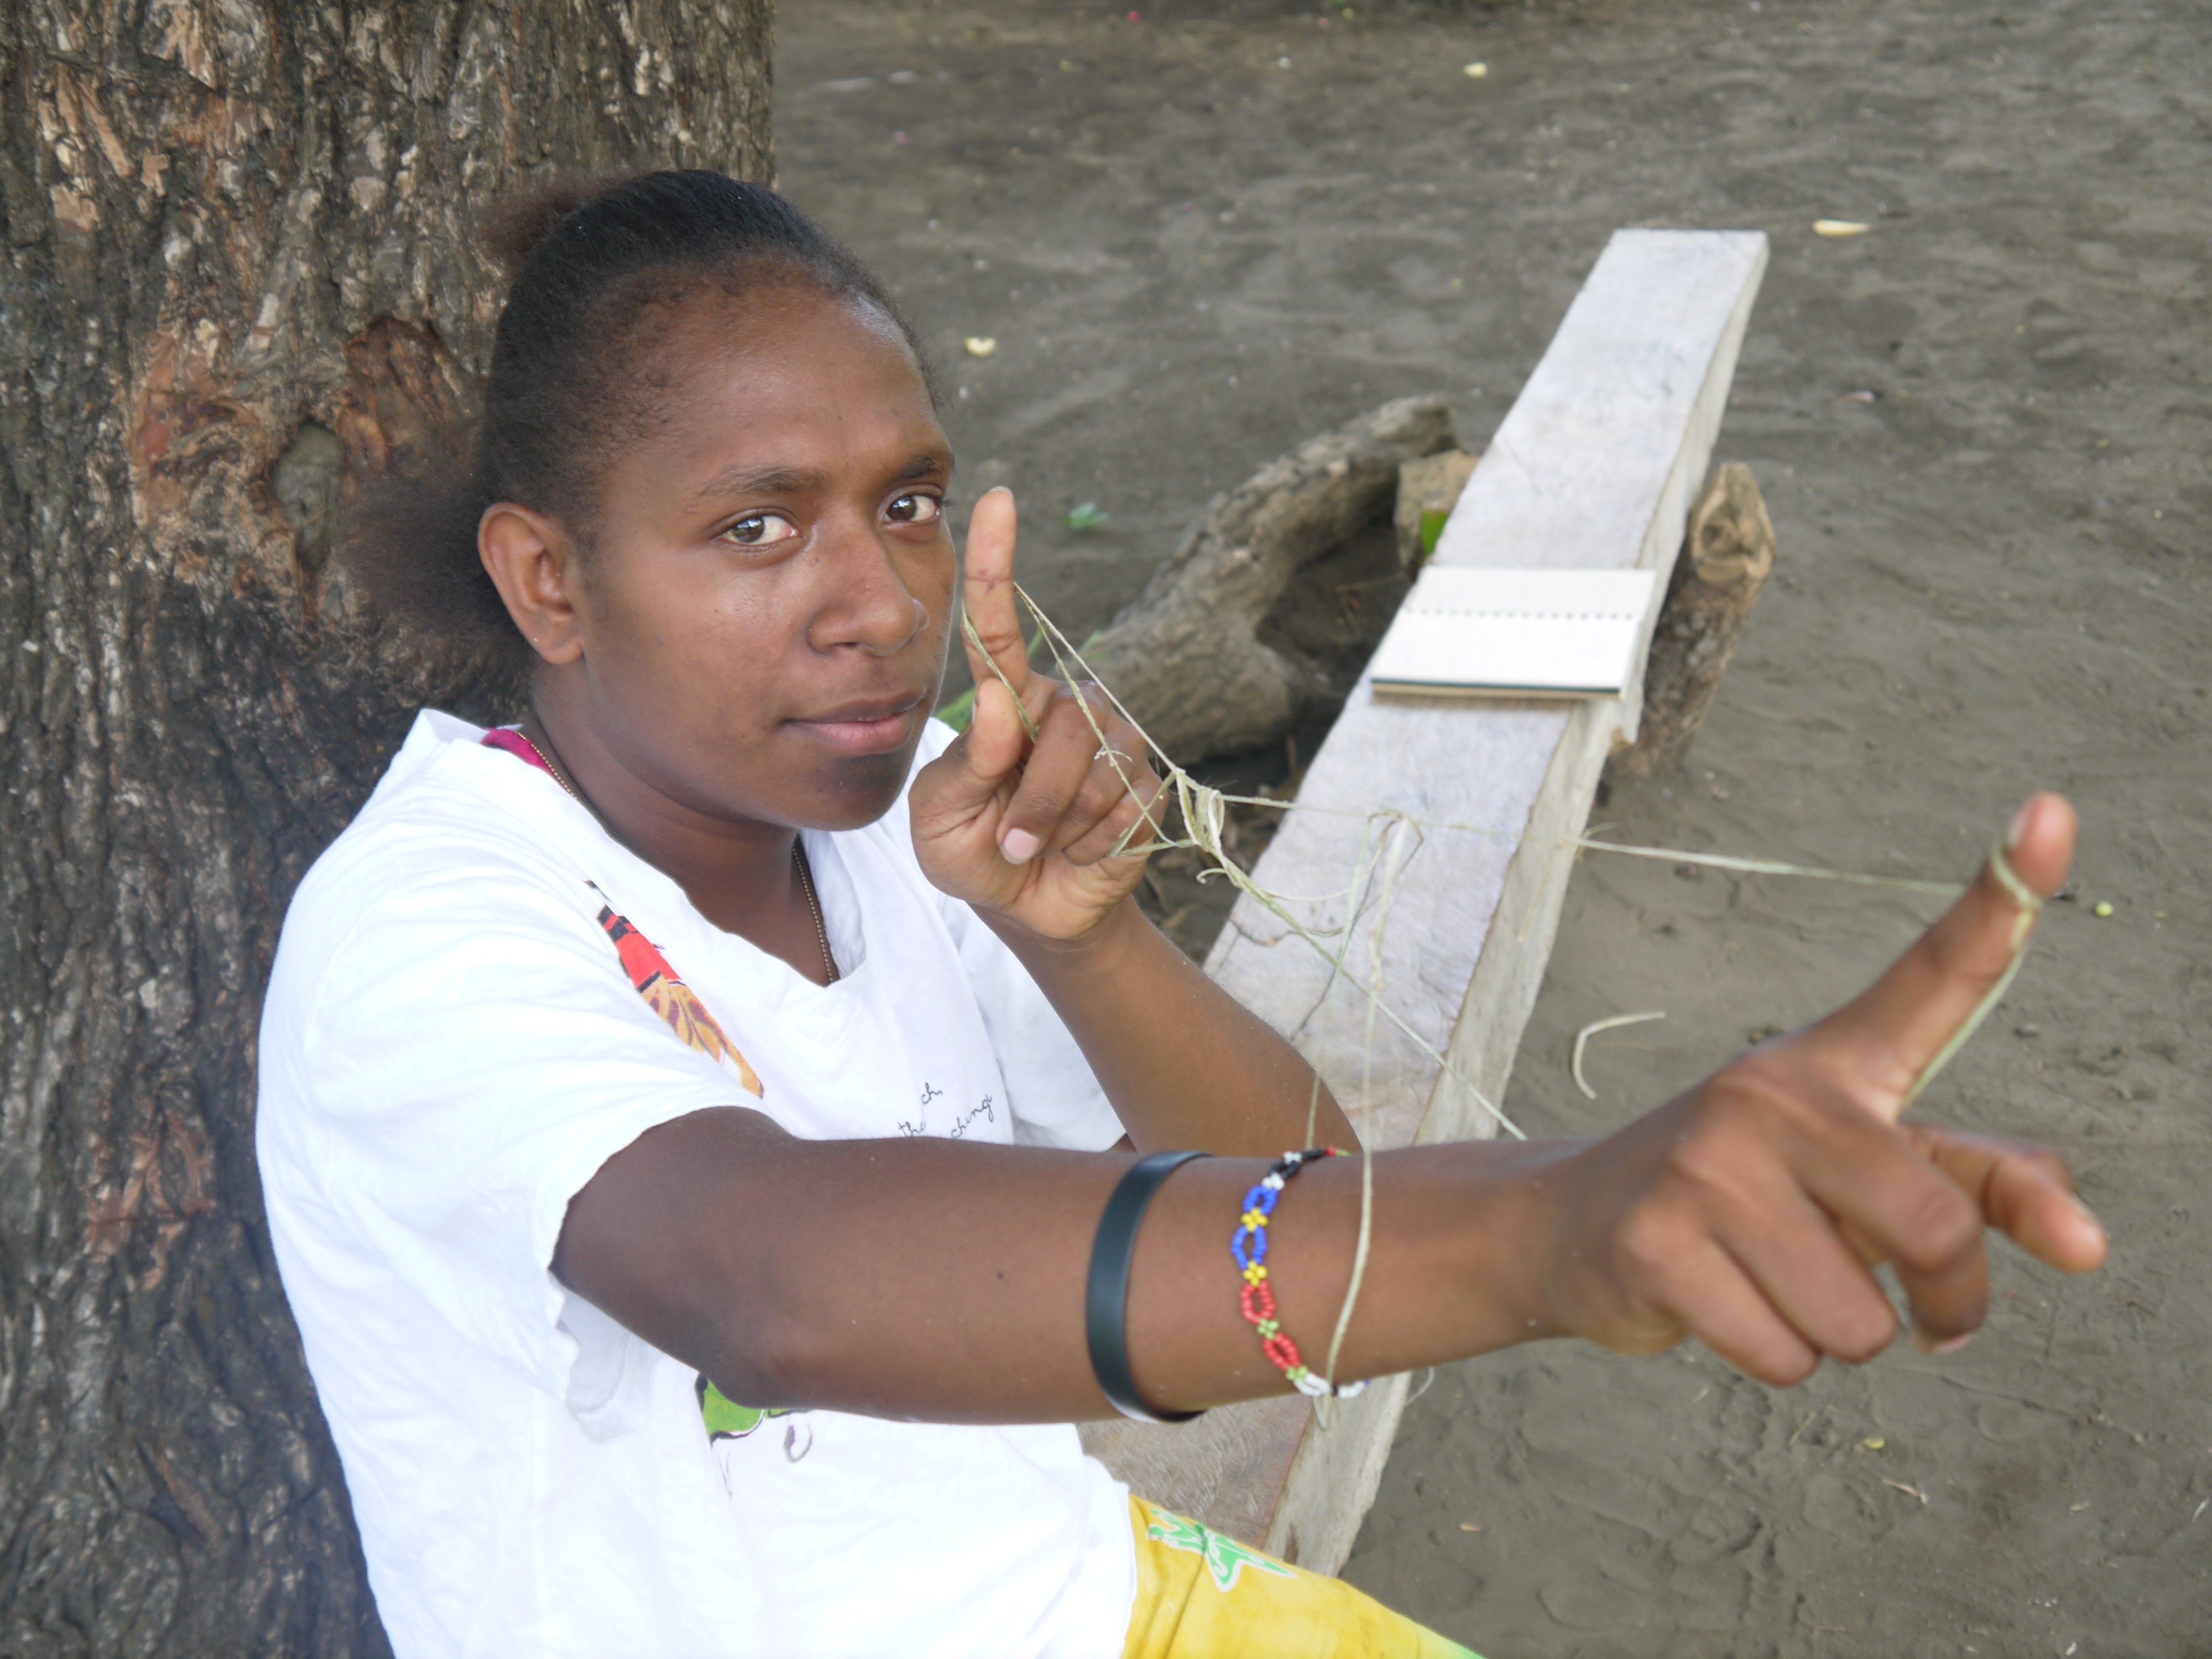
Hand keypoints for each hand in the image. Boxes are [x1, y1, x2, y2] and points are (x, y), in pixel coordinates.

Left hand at [910, 489, 1167, 939]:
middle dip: (1031, 797)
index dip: (998, 563)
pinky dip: (1094, 843)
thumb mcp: (941, 818)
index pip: (996, 628)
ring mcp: (1111, 740)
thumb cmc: (975, 852)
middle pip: (1058, 722)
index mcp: (1005, 703)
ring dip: (1059, 825)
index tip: (998, 498)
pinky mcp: (1146, 782)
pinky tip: (1081, 849)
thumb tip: (1002, 704)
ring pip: (1094, 766)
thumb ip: (968, 765)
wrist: (1033, 910)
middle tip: (1011, 843)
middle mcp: (1062, 707)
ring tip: (1042, 846)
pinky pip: (1125, 805)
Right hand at [1538, 793, 2107, 1382]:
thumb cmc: (1753, 1198)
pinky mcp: (1654, 1240)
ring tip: (1777, 1284)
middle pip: (1932, 1230)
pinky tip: (1725, 1305)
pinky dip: (1773, 1359)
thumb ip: (1985, 1189)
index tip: (2055, 812)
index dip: (2005, 895)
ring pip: (1857, 1320)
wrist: (1574, 1224)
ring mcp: (1703, 1163)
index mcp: (1835, 1065)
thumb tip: (2088, 1243)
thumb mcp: (1870, 1176)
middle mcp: (1771, 1094)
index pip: (1933, 974)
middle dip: (1945, 1305)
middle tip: (1924, 1317)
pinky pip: (1782, 1355)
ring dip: (1839, 1337)